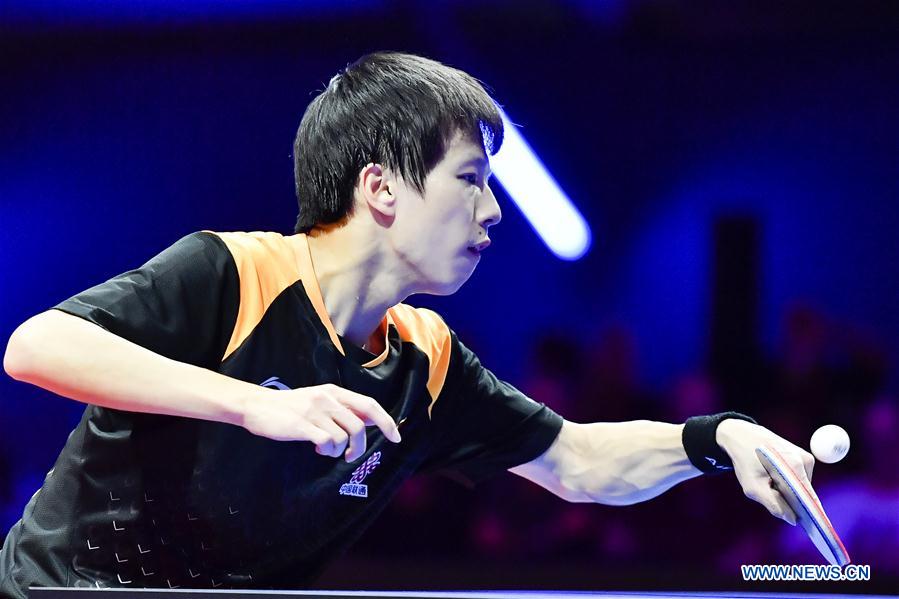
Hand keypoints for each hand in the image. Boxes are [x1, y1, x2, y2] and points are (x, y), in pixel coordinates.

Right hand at [241, 383, 400, 461]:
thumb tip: (370, 421)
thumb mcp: (320, 401)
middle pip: (359, 426)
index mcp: (335, 392)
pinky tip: (317, 449)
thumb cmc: (291, 408)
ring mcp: (315, 410)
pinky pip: (327, 442)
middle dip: (359, 447)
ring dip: (338, 450)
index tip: (396, 438)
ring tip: (325, 450)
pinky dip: (327, 450)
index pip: (369, 405)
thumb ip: (343, 410)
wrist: (257, 406)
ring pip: (344, 437)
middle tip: (350, 457)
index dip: (386, 422)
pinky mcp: (302, 424)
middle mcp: (328, 398)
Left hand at [716, 418, 814, 525]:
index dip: (814, 516)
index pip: (811, 498)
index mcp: (793, 467)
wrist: (741, 435)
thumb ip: (773, 505)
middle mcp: (804, 460)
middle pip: (806, 494)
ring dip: (788, 491)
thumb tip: (794, 520)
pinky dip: (789, 482)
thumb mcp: (752, 486)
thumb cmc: (745, 461)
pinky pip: (800, 478)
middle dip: (792, 503)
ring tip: (768, 478)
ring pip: (802, 486)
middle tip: (772, 496)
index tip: (817, 532)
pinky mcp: (804, 456)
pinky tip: (773, 473)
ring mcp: (806, 457)